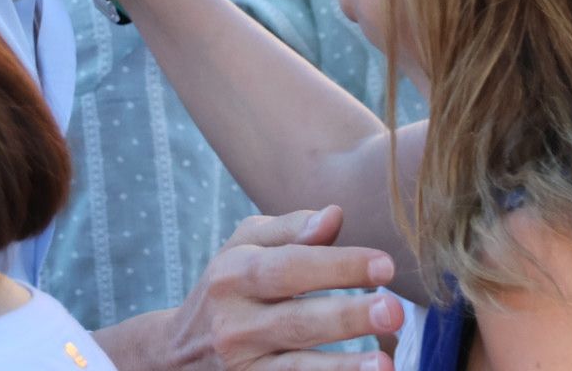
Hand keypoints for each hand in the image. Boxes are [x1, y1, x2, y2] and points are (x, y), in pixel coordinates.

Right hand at [165, 205, 404, 369]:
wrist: (177, 353)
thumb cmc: (228, 286)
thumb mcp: (244, 247)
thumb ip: (291, 229)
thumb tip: (335, 215)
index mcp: (233, 275)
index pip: (289, 268)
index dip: (338, 267)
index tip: (385, 266)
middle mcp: (235, 324)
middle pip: (296, 321)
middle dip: (347, 317)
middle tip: (394, 311)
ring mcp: (242, 367)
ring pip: (295, 369)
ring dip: (343, 368)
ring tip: (386, 365)